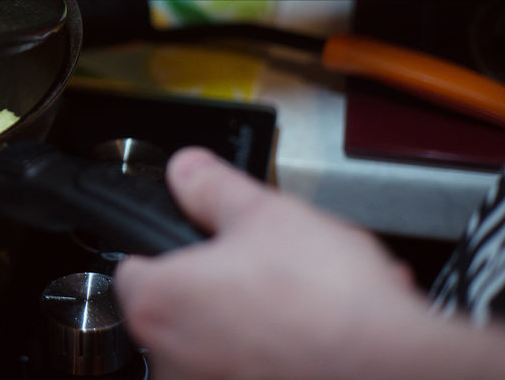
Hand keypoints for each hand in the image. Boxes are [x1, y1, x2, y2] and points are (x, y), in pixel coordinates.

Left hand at [115, 147, 426, 379]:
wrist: (397, 369)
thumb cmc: (327, 302)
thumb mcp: (263, 213)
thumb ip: (210, 188)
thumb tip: (185, 171)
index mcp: (157, 304)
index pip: (133, 268)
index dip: (168, 249)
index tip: (197, 247)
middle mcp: (170, 361)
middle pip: (182, 308)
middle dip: (225, 287)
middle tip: (267, 270)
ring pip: (225, 342)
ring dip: (260, 320)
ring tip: (309, 302)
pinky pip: (258, 369)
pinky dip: (284, 354)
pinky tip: (322, 336)